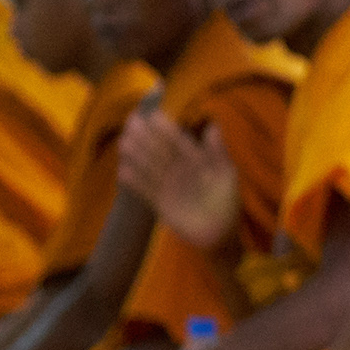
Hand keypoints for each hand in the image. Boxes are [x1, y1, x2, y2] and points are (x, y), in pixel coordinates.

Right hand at [118, 113, 239, 251]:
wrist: (220, 233)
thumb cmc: (227, 201)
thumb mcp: (226, 175)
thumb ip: (218, 152)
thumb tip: (213, 126)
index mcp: (196, 159)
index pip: (178, 140)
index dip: (166, 129)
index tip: (153, 115)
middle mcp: (179, 169)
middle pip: (160, 150)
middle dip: (146, 136)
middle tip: (131, 122)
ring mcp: (168, 185)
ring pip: (150, 166)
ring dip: (137, 154)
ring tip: (124, 142)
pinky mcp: (160, 202)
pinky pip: (145, 189)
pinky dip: (134, 181)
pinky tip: (122, 171)